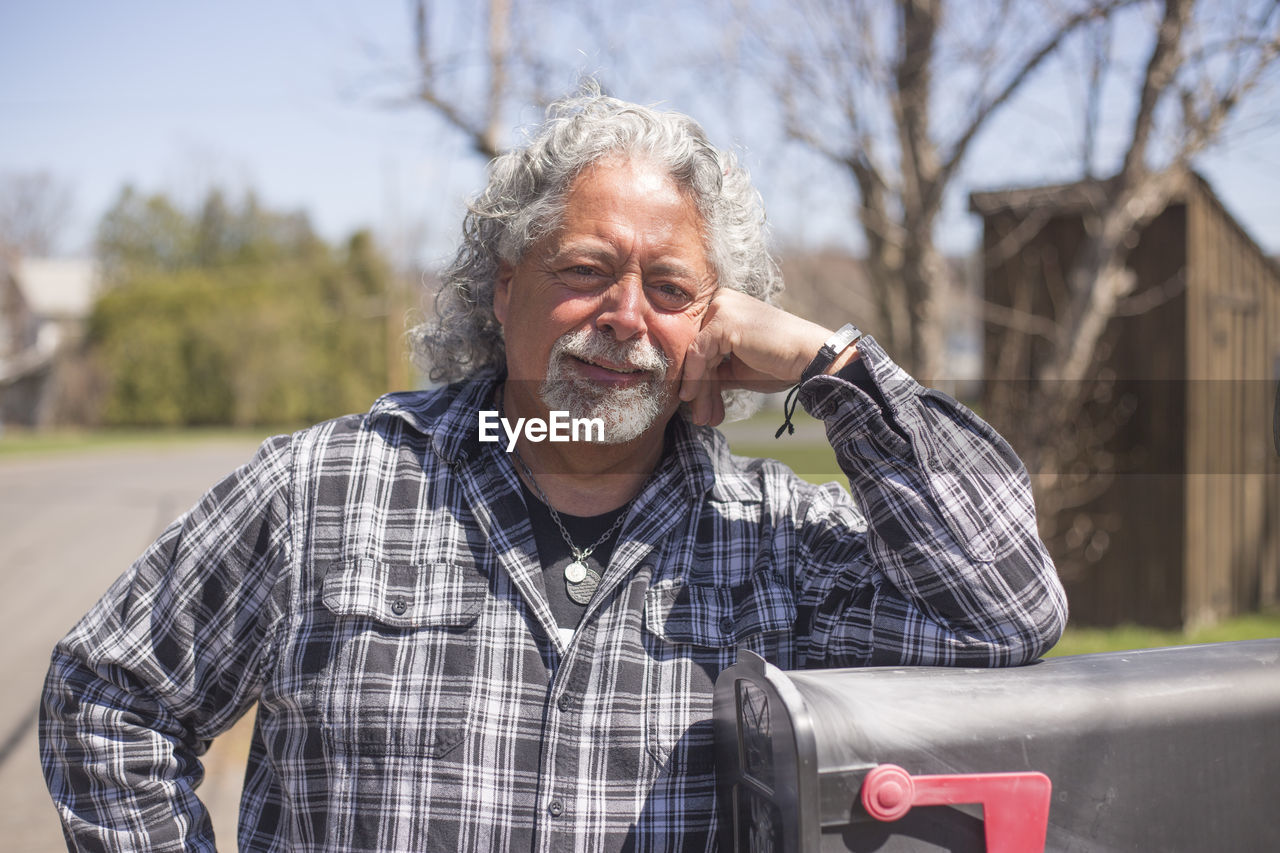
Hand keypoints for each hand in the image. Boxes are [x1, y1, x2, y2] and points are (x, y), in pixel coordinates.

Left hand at [678, 288, 840, 425]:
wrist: (808, 358)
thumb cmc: (779, 363)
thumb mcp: (737, 368)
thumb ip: (713, 370)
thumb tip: (689, 388)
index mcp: (725, 307)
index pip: (702, 346)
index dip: (699, 379)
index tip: (697, 406)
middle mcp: (721, 300)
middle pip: (698, 350)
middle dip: (699, 387)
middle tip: (700, 417)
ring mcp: (721, 307)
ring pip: (696, 354)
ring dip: (698, 389)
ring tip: (701, 418)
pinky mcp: (722, 319)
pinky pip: (698, 352)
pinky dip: (694, 377)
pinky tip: (691, 398)